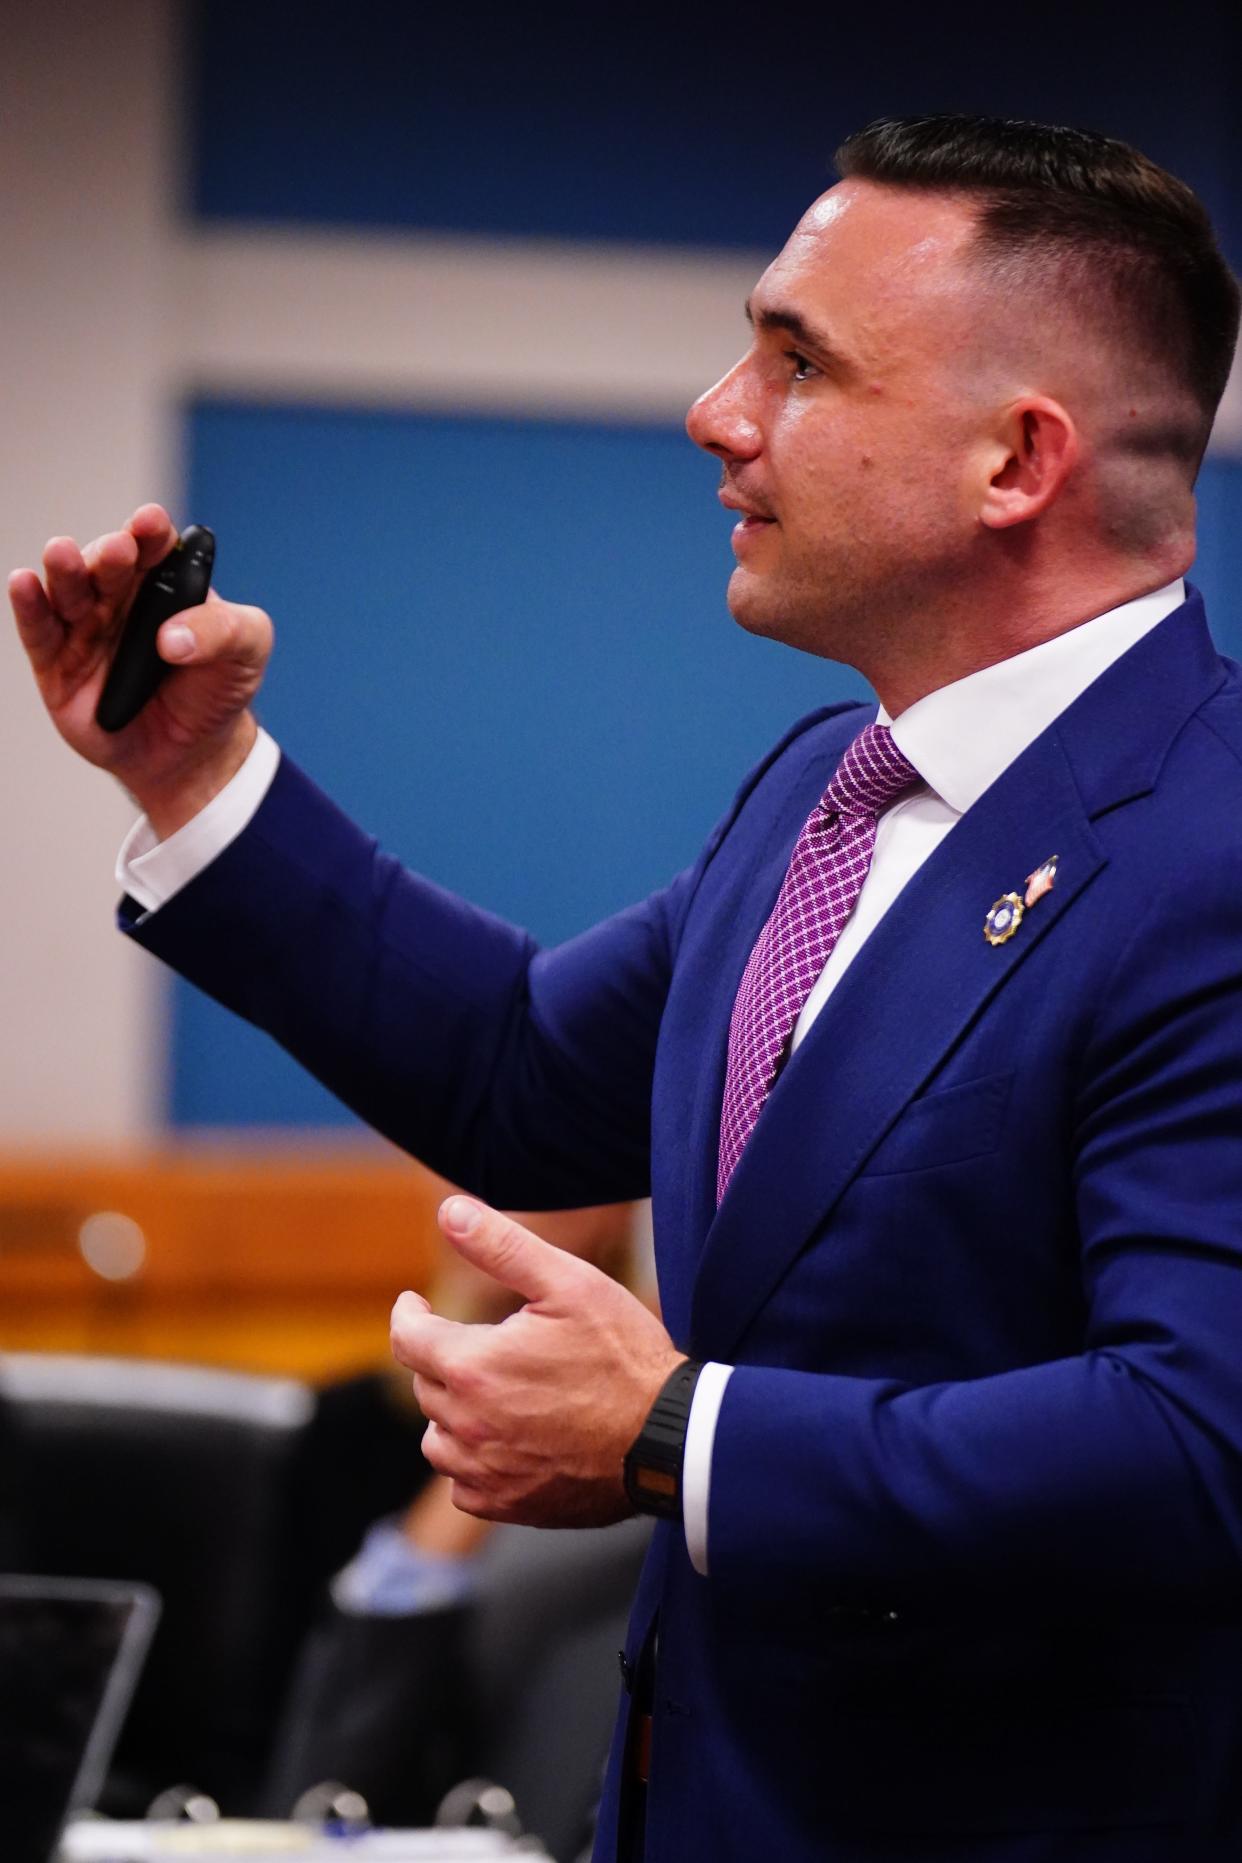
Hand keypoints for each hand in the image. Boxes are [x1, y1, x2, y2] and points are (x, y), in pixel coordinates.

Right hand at [8, 503, 272, 835]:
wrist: (194, 754)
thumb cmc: (217, 690)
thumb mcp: (247, 652)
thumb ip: (226, 631)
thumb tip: (172, 638)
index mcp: (164, 582)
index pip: (154, 546)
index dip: (149, 530)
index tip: (151, 522)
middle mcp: (118, 598)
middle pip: (106, 565)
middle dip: (110, 553)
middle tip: (119, 551)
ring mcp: (85, 630)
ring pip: (67, 591)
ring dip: (64, 569)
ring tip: (61, 552)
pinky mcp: (58, 666)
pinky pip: (39, 632)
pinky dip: (29, 606)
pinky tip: (23, 583)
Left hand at [390, 1196, 682, 1527]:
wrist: (668, 1437)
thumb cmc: (623, 1355)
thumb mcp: (568, 1283)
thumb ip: (501, 1245)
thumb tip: (449, 1209)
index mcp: (472, 1366)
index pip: (407, 1337)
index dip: (409, 1313)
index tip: (417, 1304)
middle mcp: (467, 1426)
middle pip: (426, 1386)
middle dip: (443, 1359)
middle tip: (478, 1343)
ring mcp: (486, 1472)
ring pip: (438, 1440)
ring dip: (452, 1414)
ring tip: (489, 1394)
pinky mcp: (508, 1506)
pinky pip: (465, 1484)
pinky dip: (474, 1462)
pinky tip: (506, 1441)